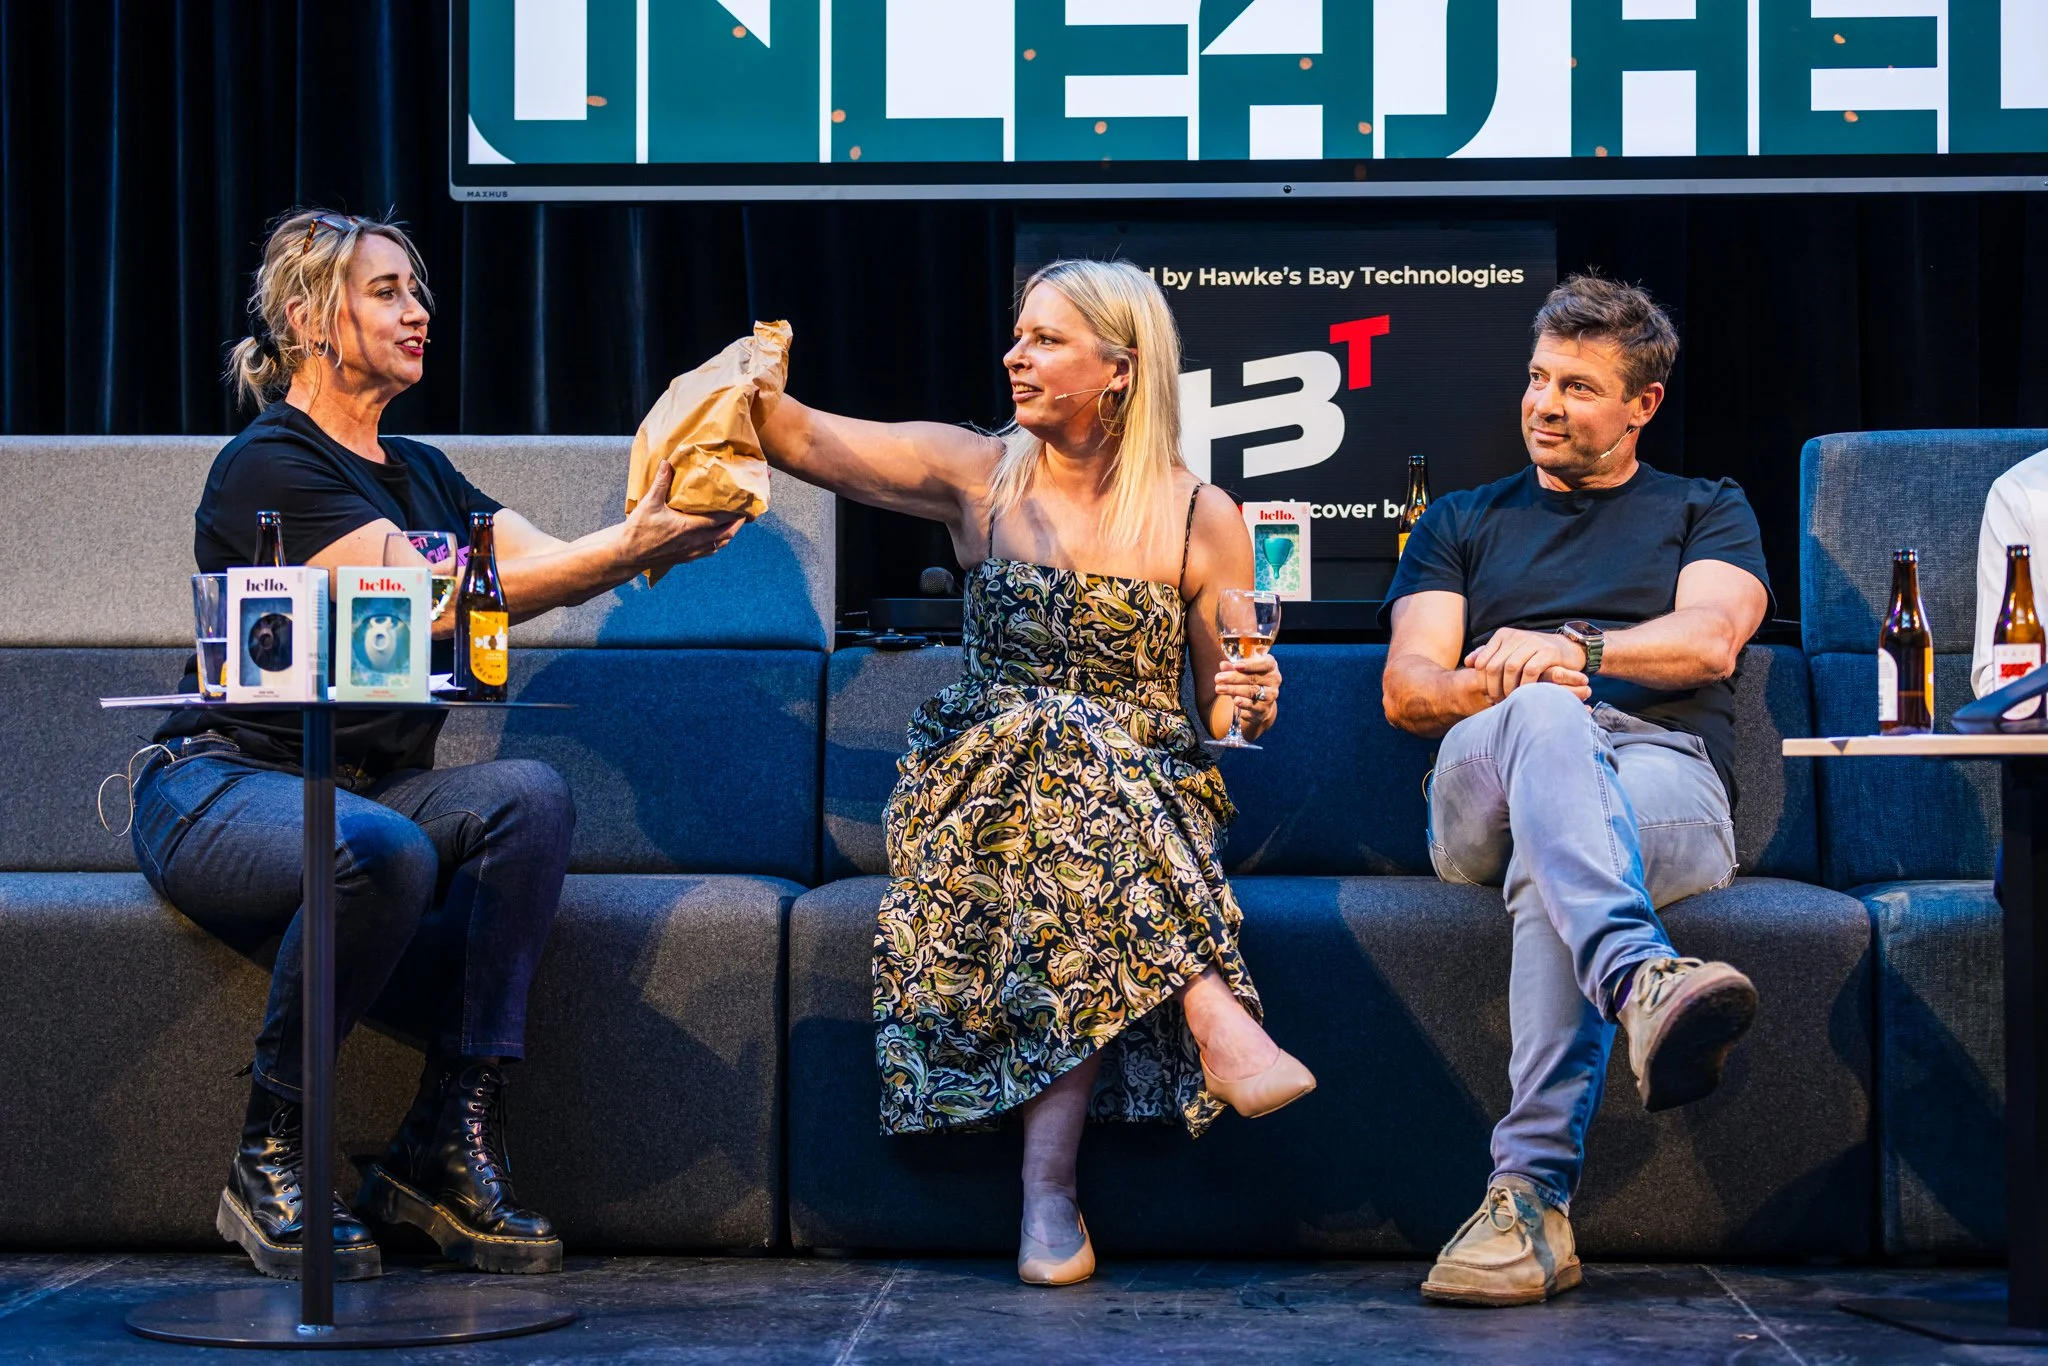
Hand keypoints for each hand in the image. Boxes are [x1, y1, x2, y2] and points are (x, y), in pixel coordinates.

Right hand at [625, 460, 744, 568]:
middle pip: (727, 533)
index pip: (721, 519)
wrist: (628, 554)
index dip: (736, 512)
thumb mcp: (649, 503)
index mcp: (690, 528)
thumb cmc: (638, 529)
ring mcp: (692, 551)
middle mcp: (696, 542)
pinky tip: (718, 536)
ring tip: (735, 522)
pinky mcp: (687, 557)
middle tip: (746, 511)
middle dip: (738, 522)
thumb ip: (661, 482)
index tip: (746, 503)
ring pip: (720, 544)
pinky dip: (719, 542)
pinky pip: (711, 551)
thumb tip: (666, 462)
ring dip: (730, 533)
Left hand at [1215, 649, 1281, 735]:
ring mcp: (1270, 695)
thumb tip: (1223, 665)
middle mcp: (1274, 680)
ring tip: (1219, 688)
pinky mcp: (1264, 708)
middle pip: (1253, 678)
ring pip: (1252, 691)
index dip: (1251, 664)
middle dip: (1233, 678)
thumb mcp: (1240, 672)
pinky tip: (1235, 701)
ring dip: (1234, 690)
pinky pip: (1253, 706)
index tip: (1236, 665)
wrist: (1257, 704)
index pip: (1265, 663)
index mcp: (1271, 667)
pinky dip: (1244, 703)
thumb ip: (1232, 668)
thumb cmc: (1249, 681)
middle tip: (1218, 678)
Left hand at [1463, 626, 1587, 702]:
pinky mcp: (1547, 651)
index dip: (1482, 681)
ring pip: (1510, 668)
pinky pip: (1530, 671)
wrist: (1568, 649)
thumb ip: (1490, 655)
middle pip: (1494, 666)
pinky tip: (1525, 694)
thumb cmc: (1535, 655)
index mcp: (1503, 635)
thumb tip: (1468, 662)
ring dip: (1508, 688)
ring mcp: (1532, 642)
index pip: (1482, 661)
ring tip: (1510, 699)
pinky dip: (1525, 685)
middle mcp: (1515, 636)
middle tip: (1497, 701)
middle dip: (1493, 687)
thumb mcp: (1511, 653)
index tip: (1487, 695)